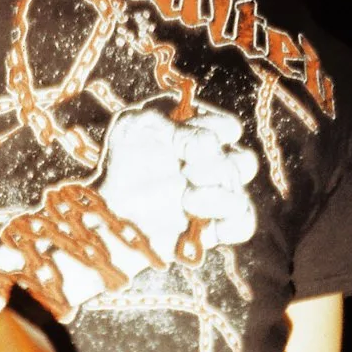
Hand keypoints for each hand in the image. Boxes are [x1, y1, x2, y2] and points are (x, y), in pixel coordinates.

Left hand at [99, 105, 258, 264]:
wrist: (106, 213)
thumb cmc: (119, 164)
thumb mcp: (134, 127)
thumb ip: (169, 120)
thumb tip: (206, 143)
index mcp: (200, 138)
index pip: (228, 129)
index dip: (213, 132)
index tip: (180, 140)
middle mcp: (212, 168)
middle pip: (244, 163)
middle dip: (218, 166)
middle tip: (187, 172)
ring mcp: (214, 200)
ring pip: (242, 195)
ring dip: (218, 197)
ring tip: (186, 200)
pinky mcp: (212, 230)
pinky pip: (243, 224)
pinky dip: (232, 224)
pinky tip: (203, 222)